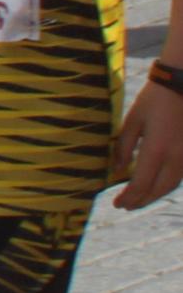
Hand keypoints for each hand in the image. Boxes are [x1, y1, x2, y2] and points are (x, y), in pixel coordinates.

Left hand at [117, 80, 182, 209]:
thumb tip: (117, 170)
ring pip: (170, 186)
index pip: (141, 183)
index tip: (116, 203)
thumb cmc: (153, 100)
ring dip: (154, 196)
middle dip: (141, 201)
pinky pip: (178, 177)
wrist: (182, 86)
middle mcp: (175, 158)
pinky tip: (154, 186)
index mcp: (156, 150)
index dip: (128, 197)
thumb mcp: (132, 120)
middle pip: (158, 190)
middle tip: (125, 206)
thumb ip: (123, 147)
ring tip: (138, 200)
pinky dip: (165, 186)